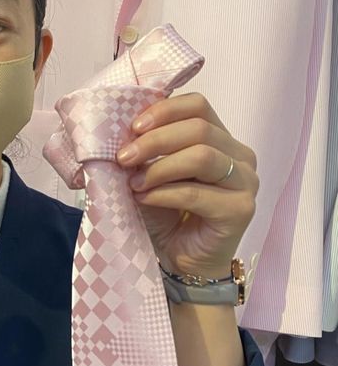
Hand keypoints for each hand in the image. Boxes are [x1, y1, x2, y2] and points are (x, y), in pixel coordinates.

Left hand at [116, 93, 258, 278]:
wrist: (180, 260)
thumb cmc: (166, 213)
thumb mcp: (150, 172)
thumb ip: (146, 149)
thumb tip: (119, 129)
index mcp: (220, 138)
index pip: (198, 105)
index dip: (164, 111)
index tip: (133, 127)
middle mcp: (240, 156)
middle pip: (199, 128)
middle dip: (154, 141)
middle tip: (123, 158)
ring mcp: (246, 183)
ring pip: (202, 156)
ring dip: (159, 168)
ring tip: (133, 182)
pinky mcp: (241, 210)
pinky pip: (197, 193)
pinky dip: (163, 193)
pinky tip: (144, 198)